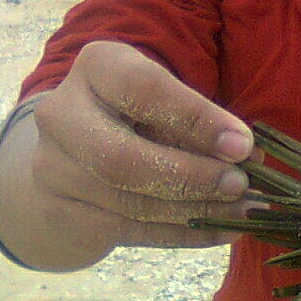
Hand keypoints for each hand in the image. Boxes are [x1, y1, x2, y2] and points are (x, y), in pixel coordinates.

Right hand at [18, 41, 261, 261]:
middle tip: (239, 185)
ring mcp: (51, 167)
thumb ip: (203, 122)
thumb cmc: (139, 113)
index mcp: (98, 66)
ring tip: (241, 211)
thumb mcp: (166, 100)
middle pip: (122, 157)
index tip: (243, 145)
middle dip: (190, 176)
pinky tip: (220, 231)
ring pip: (126, 201)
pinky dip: (181, 233)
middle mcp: (62, 113)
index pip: (144, 89)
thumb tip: (249, 155)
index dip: (197, 118)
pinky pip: (126, 230)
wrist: (73, 151)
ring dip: (192, 210)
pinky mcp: (59, 211)